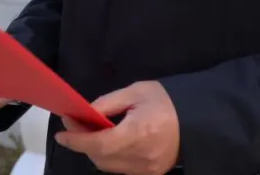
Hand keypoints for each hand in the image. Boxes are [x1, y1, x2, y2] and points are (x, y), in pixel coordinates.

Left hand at [55, 81, 179, 174]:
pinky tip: (108, 143)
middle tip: (75, 125)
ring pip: (109, 167)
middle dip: (83, 143)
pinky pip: (121, 170)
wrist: (197, 119)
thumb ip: (108, 103)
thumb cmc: (166, 101)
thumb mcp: (136, 92)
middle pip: (101, 158)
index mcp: (138, 132)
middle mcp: (141, 157)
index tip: (62, 134)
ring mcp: (147, 170)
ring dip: (95, 152)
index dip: (77, 141)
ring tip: (90, 133)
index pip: (99, 144)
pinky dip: (110, 158)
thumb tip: (85, 113)